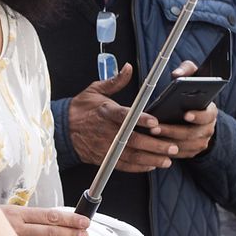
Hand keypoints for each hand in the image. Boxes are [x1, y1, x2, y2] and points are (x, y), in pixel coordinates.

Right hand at [0, 205, 89, 235]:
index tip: (83, 220)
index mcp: (18, 213)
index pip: (50, 215)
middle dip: (70, 232)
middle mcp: (17, 226)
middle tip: (86, 235)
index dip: (69, 218)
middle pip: (51, 229)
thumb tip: (47, 222)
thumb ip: (25, 219)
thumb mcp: (5, 213)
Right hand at [67, 61, 199, 172]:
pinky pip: (124, 166)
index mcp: (106, 113)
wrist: (62, 130)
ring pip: (132, 156)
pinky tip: (152, 166)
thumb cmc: (81, 109)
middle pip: (134, 141)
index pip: (125, 116)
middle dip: (155, 145)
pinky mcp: (105, 158)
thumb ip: (115, 81)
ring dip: (151, 159)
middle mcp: (107, 132)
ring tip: (168, 159)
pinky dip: (138, 167)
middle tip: (172, 146)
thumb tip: (128, 68)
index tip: (155, 121)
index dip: (140, 120)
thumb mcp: (95, 90)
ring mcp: (106, 147)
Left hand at [153, 101, 217, 157]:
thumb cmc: (190, 105)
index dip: (197, 116)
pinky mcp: (193, 152)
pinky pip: (180, 154)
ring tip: (151, 136)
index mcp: (210, 114)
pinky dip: (167, 150)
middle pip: (191, 133)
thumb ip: (185, 96)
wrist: (198, 122)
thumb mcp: (191, 98)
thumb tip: (172, 91)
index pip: (207, 116)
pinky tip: (154, 145)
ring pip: (185, 146)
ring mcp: (202, 143)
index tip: (186, 115)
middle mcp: (208, 130)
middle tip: (155, 128)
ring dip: (166, 142)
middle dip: (171, 131)